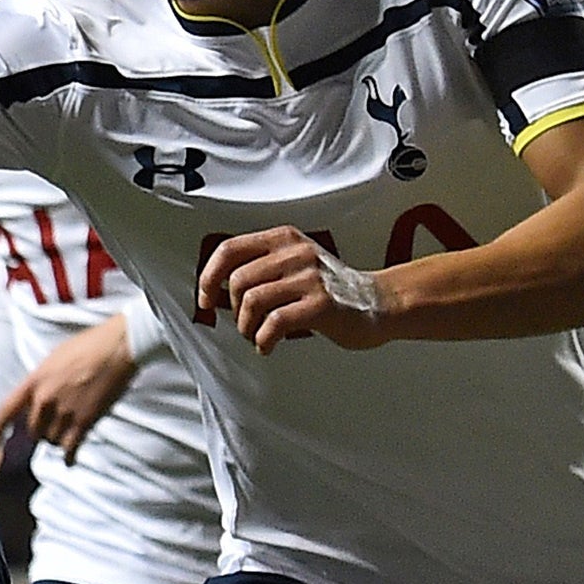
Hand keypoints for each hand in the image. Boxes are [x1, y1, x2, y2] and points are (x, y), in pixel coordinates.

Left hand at [0, 316, 136, 464]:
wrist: (116, 348)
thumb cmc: (88, 346)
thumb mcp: (54, 358)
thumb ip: (42, 379)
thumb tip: (38, 395)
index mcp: (35, 380)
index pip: (7, 409)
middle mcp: (45, 398)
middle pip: (32, 430)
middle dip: (40, 430)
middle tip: (53, 425)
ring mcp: (64, 411)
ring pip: (51, 440)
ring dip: (57, 439)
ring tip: (69, 430)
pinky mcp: (84, 421)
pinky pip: (70, 448)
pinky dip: (70, 456)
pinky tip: (70, 459)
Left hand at [198, 227, 391, 353]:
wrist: (379, 302)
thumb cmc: (331, 287)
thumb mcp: (295, 262)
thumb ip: (261, 266)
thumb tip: (216, 286)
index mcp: (283, 239)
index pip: (229, 249)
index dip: (208, 276)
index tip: (205, 298)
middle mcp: (295, 253)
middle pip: (237, 281)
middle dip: (233, 310)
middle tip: (245, 325)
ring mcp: (310, 277)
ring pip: (252, 301)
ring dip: (247, 327)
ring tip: (257, 335)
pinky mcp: (322, 304)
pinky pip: (275, 322)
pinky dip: (263, 339)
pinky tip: (268, 345)